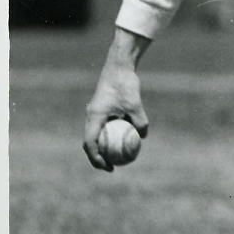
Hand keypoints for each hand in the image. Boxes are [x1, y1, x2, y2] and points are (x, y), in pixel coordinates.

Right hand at [82, 29, 150, 171]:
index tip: (108, 166)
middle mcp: (91, 116)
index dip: (96, 158)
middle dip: (98, 157)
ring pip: (96, 135)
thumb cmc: (126, 84)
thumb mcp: (135, 104)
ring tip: (117, 158)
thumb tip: (143, 138)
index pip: (90, 143)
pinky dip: (110, 135)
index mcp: (94, 117)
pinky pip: (103, 127)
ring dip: (103, 147)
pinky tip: (125, 140)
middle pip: (90, 142)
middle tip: (111, 167)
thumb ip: (140, 121)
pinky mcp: (101, 109)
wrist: (119, 66)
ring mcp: (95, 112)